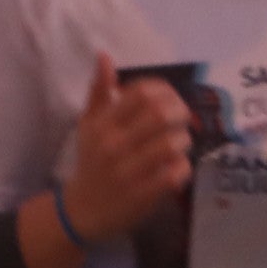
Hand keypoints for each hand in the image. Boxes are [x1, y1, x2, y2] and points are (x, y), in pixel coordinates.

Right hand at [64, 57, 199, 241]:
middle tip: (182, 118)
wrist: (82, 211)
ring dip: (184, 140)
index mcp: (103, 124)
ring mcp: (128, 171)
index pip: (141, 94)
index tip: (168, 98)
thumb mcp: (88, 125)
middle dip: (180, 112)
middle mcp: (114, 145)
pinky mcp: (142, 195)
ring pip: (172, 143)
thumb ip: (99, 91)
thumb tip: (104, 56)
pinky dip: (183, 167)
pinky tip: (177, 166)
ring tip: (180, 142)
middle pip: (160, 114)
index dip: (164, 90)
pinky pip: (175, 173)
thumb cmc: (91, 161)